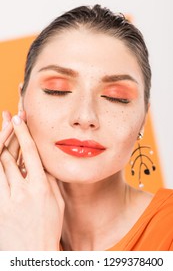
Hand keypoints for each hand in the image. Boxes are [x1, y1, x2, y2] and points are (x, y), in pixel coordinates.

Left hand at [0, 112, 63, 249]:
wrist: (31, 255)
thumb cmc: (48, 228)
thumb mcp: (57, 203)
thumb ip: (50, 181)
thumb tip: (44, 163)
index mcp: (41, 188)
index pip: (30, 153)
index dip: (23, 133)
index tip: (18, 119)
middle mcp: (22, 191)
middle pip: (9, 156)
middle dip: (6, 133)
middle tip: (6, 118)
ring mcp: (6, 199)